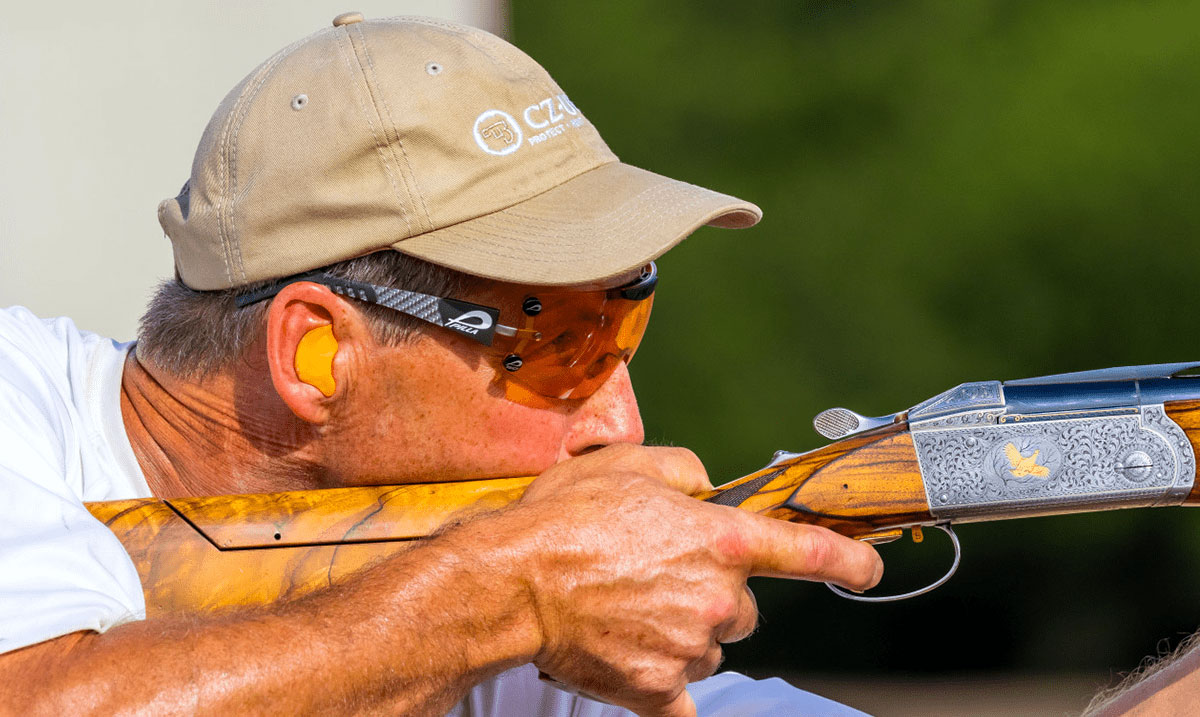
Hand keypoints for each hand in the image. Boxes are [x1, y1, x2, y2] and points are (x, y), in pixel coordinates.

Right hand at [510, 443, 881, 716]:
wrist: (513, 582)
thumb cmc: (568, 518)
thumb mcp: (632, 464)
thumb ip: (687, 471)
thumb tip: (706, 488)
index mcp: (723, 541)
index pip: (809, 552)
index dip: (849, 560)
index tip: (869, 567)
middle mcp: (717, 599)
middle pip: (745, 609)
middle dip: (715, 595)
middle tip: (659, 576)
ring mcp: (689, 649)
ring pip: (710, 647)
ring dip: (686, 632)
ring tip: (630, 606)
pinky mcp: (655, 689)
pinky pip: (679, 703)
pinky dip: (667, 687)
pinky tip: (644, 668)